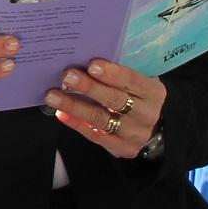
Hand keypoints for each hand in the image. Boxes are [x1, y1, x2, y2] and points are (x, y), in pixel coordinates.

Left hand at [43, 58, 162, 158]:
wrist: (152, 127)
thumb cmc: (136, 95)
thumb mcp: (137, 81)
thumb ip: (119, 72)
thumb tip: (85, 59)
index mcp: (153, 92)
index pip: (132, 81)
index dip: (112, 73)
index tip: (91, 65)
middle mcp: (147, 115)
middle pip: (115, 100)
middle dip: (89, 87)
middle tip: (67, 76)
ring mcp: (135, 134)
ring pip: (101, 119)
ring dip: (74, 106)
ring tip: (53, 96)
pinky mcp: (123, 149)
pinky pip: (95, 136)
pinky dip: (76, 123)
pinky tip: (61, 113)